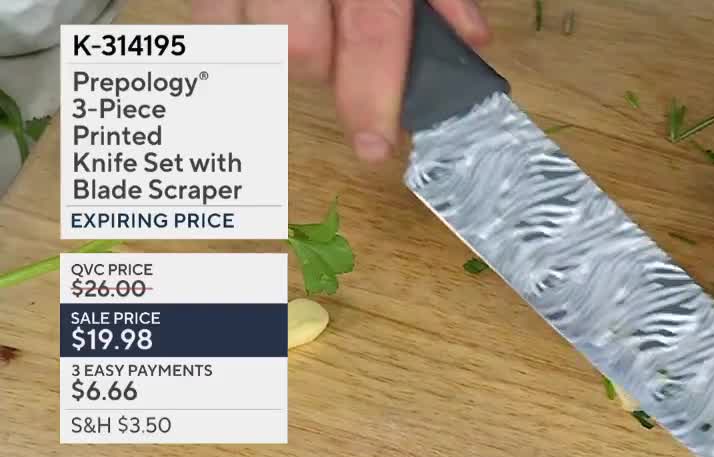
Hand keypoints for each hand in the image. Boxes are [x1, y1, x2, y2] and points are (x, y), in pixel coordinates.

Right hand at [192, 0, 490, 161]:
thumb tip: (471, 37)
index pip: (372, 32)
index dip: (373, 96)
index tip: (375, 146)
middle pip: (299, 47)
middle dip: (325, 72)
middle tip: (345, 58)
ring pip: (248, 39)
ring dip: (280, 52)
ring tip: (308, 24)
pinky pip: (211, 21)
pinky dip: (236, 35)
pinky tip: (262, 25)